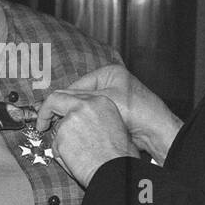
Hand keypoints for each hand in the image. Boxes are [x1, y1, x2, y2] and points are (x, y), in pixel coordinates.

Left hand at [35, 90, 136, 186]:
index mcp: (101, 101)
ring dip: (62, 142)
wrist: (115, 170)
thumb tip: (80, 124)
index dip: (61, 105)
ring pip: (57, 127)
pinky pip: (56, 145)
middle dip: (46, 111)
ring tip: (78, 157)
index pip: (73, 95)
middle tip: (42, 123)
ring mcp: (72, 118)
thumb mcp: (113, 126)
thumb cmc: (119, 155)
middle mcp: (86, 104)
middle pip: (56, 98)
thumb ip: (93, 119)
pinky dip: (62, 154)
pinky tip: (76, 161)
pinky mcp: (62, 133)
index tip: (56, 113)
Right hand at [39, 65, 182, 162]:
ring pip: (84, 107)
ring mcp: (113, 97)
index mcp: (108, 73)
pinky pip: (93, 115)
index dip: (58, 100)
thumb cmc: (137, 112)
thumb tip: (55, 101)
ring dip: (74, 117)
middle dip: (65, 109)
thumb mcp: (104, 101)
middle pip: (79, 96)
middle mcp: (110, 82)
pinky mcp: (115, 111)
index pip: (75, 85)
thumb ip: (79, 99)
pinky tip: (77, 130)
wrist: (157, 131)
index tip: (46, 114)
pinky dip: (84, 122)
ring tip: (61, 128)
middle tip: (49, 123)